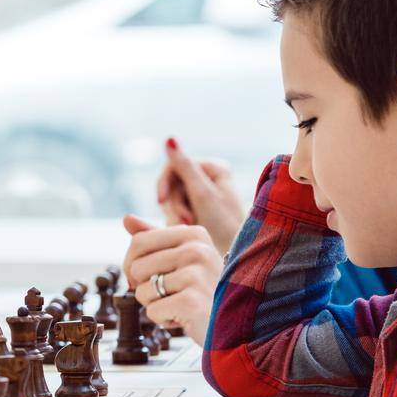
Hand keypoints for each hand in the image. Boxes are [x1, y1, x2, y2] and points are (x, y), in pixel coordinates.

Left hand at [121, 213, 221, 338]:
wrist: (235, 325)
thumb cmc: (203, 290)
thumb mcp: (182, 258)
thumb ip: (154, 237)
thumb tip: (127, 218)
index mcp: (194, 234)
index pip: (138, 242)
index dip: (132, 264)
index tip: (148, 277)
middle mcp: (197, 250)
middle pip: (136, 267)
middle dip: (144, 286)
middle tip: (169, 293)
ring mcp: (196, 276)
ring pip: (141, 291)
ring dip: (154, 304)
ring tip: (180, 304)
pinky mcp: (192, 303)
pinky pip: (152, 311)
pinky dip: (163, 319)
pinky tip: (185, 318)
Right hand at [155, 137, 244, 253]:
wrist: (235, 258)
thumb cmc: (224, 226)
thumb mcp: (202, 194)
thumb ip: (184, 166)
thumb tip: (169, 138)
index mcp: (214, 169)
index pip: (176, 164)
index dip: (165, 182)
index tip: (161, 200)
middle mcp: (208, 179)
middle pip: (172, 183)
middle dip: (174, 203)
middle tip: (184, 222)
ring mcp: (200, 195)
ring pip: (170, 198)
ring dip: (175, 214)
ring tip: (187, 228)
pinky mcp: (195, 211)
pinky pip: (174, 211)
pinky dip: (176, 221)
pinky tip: (185, 230)